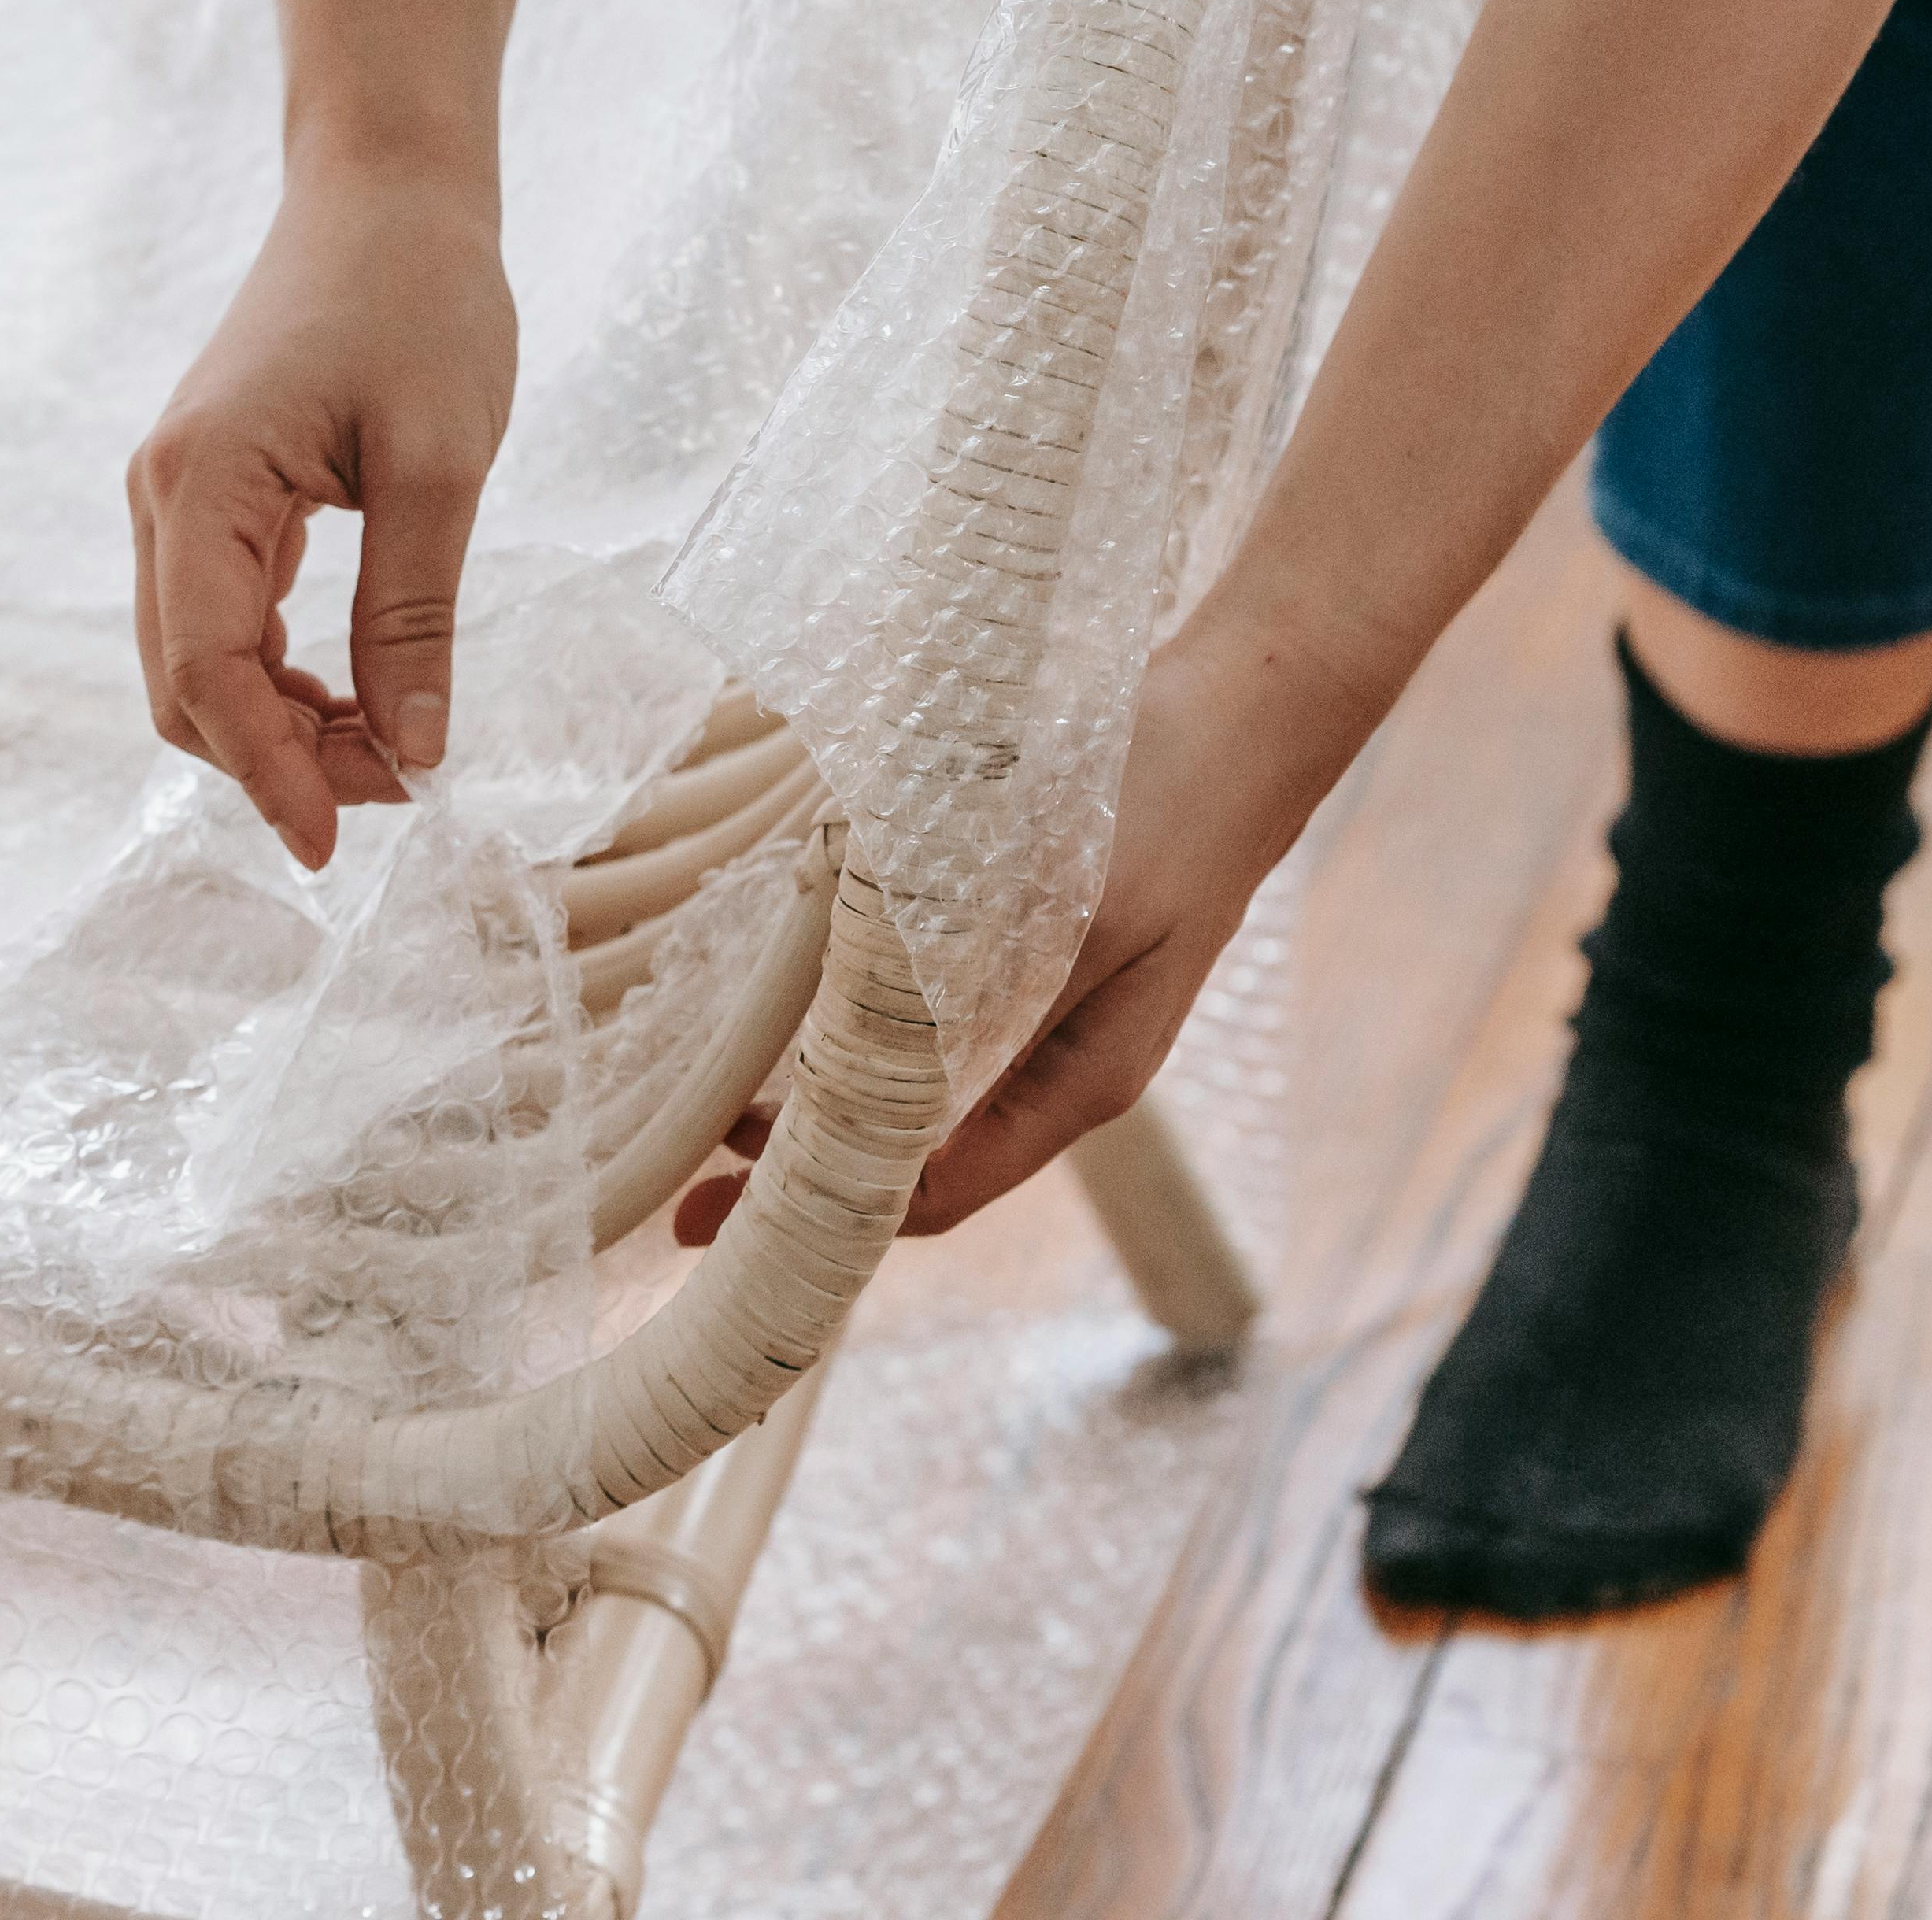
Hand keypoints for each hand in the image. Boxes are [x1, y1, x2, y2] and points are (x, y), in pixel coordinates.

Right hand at [129, 164, 514, 867]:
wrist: (388, 189)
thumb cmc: (420, 298)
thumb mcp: (441, 461)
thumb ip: (414, 612)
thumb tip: (414, 753)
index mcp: (202, 482)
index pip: (206, 671)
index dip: (268, 770)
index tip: (342, 841)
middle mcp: (163, 495)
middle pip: (181, 685)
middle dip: (278, 759)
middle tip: (400, 790)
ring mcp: (179, 494)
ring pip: (195, 661)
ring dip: (279, 724)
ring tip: (392, 746)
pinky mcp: (211, 492)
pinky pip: (219, 618)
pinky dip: (278, 675)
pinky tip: (358, 690)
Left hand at [670, 607, 1366, 1246]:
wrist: (1241, 715)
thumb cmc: (1165, 800)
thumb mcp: (1075, 902)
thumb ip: (984, 986)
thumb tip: (875, 1060)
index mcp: (1080, 1082)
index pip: (934, 1191)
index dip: (825, 1216)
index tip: (720, 1212)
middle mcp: (1059, 1067)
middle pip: (914, 1155)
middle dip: (803, 1168)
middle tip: (690, 1170)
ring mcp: (1047, 1014)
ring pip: (914, 1092)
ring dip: (821, 1103)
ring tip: (723, 1102)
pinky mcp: (1029, 956)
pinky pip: (927, 1026)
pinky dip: (855, 1037)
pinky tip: (794, 1014)